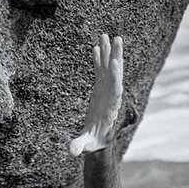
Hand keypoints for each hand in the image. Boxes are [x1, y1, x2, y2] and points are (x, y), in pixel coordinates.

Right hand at [68, 33, 124, 156]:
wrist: (98, 141)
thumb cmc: (93, 144)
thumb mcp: (85, 145)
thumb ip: (79, 147)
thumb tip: (71, 152)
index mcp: (110, 108)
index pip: (115, 90)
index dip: (115, 76)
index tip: (115, 63)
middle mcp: (112, 97)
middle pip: (115, 75)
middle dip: (116, 57)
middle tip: (118, 39)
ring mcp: (106, 91)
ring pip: (109, 69)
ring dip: (109, 53)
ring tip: (107, 35)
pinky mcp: (100, 90)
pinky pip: (100, 71)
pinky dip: (99, 59)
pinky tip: (97, 46)